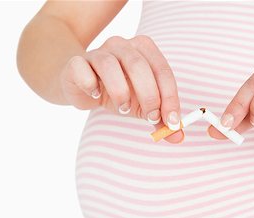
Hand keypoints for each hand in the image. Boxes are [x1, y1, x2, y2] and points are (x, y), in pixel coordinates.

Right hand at [59, 35, 183, 143]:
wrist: (81, 86)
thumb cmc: (116, 92)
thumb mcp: (142, 106)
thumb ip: (160, 119)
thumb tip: (177, 136)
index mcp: (143, 49)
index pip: (162, 70)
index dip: (170, 97)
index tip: (172, 122)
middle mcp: (121, 45)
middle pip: (138, 65)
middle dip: (149, 95)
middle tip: (151, 118)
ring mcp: (97, 52)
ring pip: (109, 65)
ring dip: (120, 92)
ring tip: (123, 109)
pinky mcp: (76, 63)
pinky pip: (82, 69)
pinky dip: (90, 85)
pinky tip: (95, 96)